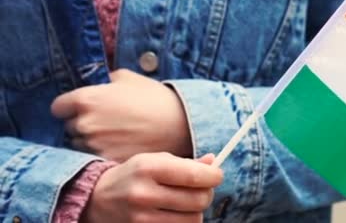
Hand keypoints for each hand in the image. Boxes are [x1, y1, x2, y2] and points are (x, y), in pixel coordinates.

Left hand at [51, 69, 192, 161]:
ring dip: (94, 143)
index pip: (58, 107)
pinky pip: (97, 159)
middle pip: (70, 129)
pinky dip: (106, 155)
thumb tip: (99, 85)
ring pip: (82, 146)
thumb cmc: (155, 98)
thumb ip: (106, 81)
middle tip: (107, 124)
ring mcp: (95, 145)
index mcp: (86, 99)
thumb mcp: (129, 78)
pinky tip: (122, 147)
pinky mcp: (107, 161)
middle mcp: (84, 124)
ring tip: (117, 137)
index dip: (71, 108)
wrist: (180, 124)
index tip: (83, 110)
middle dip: (84, 126)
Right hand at [83, 152, 222, 222]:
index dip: (214, 176)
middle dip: (206, 194)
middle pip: (199, 200)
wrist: (96, 200)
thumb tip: (213, 162)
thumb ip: (186, 163)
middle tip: (201, 189)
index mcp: (149, 168)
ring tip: (185, 203)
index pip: (195, 176)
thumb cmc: (134, 175)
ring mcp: (142, 219)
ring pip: (193, 220)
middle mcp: (144, 194)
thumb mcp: (155, 160)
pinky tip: (175, 214)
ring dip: (196, 212)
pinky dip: (183, 222)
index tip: (216, 175)